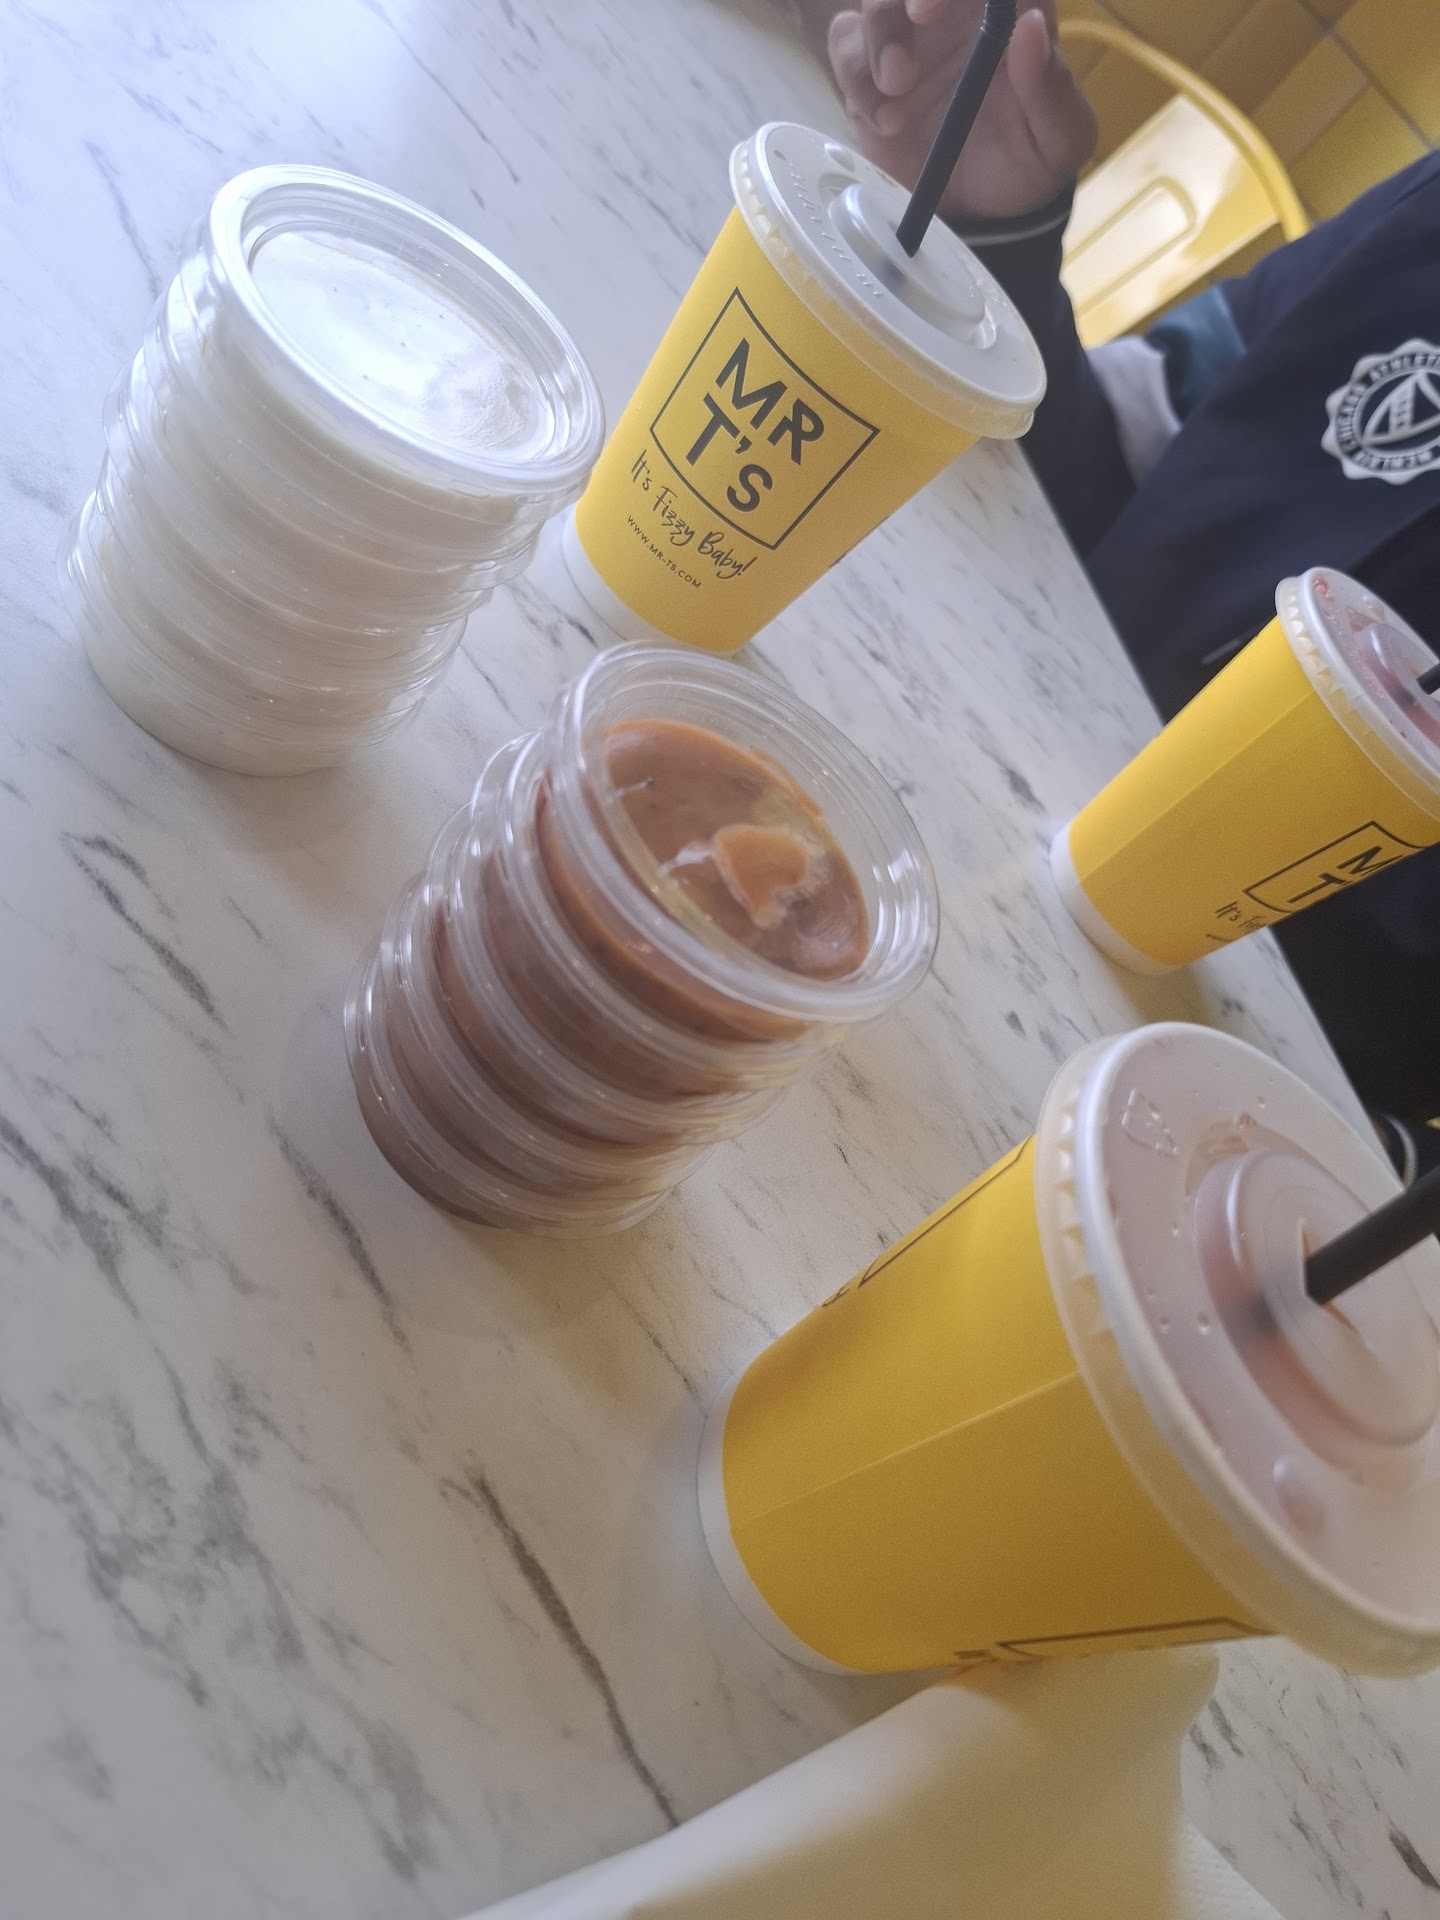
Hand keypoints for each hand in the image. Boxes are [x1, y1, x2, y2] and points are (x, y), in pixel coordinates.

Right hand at [828, 0, 1096, 221]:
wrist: (978, 216)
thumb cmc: (1026, 166)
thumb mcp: (1060, 140)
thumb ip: (1052, 87)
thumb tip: (1030, 25)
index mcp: (1010, 13)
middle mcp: (956, 13)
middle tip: (919, 16)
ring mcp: (909, 38)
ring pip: (878, 0)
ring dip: (882, 34)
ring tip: (897, 88)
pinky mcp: (868, 69)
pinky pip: (845, 42)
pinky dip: (856, 74)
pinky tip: (884, 120)